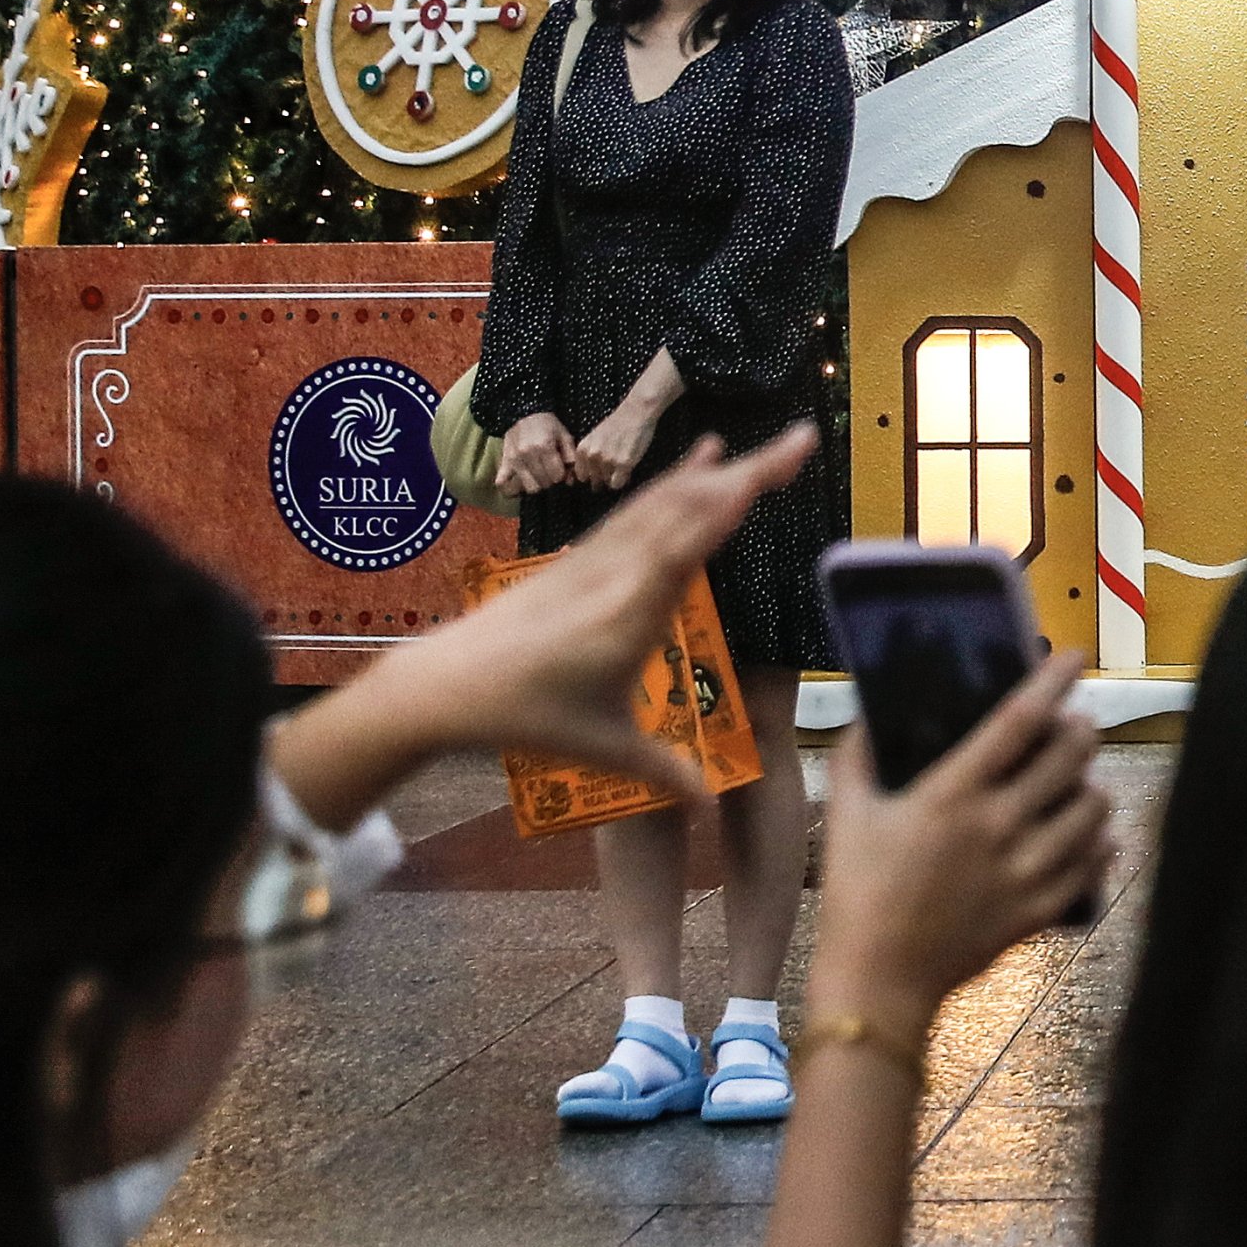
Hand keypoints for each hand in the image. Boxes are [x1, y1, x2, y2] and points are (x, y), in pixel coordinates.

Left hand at [272, 424, 817, 823]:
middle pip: (685, 508)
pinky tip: (694, 464)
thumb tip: (711, 807)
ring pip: (662, 501)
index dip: (726, 507)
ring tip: (761, 449)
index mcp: (628, 617)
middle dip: (747, 470)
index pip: (684, 549)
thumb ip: (663, 773)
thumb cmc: (526, 717)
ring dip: (715, 470)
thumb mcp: (601, 748)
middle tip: (801, 439)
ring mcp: (596, 560)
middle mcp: (616, 575)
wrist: (445, 684)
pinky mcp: (580, 556)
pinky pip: (637, 510)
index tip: (767, 473)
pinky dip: (672, 481)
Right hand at [495, 411, 576, 498]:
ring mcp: (514, 459)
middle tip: (550, 471)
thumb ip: (570, 457)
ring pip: (529, 487)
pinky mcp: (504, 462)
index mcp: (544, 446)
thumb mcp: (564, 436)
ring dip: (536, 484)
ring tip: (538, 475)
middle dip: (551, 480)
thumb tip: (571, 480)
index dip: (562, 475)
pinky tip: (519, 485)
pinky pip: (502, 483)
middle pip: (544, 483)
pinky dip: (511, 489)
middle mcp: (527, 453)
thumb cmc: (548, 426)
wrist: (524, 414)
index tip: (560, 469)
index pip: (557, 476)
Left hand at [571, 393, 666, 490]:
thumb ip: (589, 455)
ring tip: (621, 465)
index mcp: (583, 449)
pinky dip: (623, 480)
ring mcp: (607, 461)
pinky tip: (627, 469)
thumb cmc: (617, 424)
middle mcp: (592, 456)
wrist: (635, 413)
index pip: (581, 475)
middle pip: (595, 481)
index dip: (591, 476)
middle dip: (603, 479)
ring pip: (607, 483)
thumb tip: (589, 477)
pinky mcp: (623, 464)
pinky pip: (618, 484)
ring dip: (614, 477)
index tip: (599, 473)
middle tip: (612, 470)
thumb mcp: (595, 438)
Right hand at [813, 650, 1110, 1020]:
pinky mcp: (1039, 909)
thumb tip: (871, 713)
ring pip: (1092, 809)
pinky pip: (1092, 865)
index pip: (1018, 721)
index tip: (1072, 658)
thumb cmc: (857, 892)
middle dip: (1080, 729)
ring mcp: (1025, 869)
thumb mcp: (846, 814)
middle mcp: (998, 825)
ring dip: (1091, 786)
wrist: (879, 978)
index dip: (1051, 682)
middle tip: (1074, 725)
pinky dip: (1099, 843)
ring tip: (1078, 782)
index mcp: (952, 794)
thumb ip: (857, 755)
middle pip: (1069, 757)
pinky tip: (1091, 834)